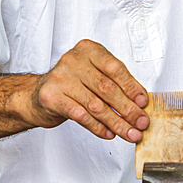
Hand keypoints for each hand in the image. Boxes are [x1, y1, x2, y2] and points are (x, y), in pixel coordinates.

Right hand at [26, 40, 148, 141]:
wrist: (39, 94)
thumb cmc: (72, 83)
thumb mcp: (93, 74)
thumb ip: (115, 83)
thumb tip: (139, 102)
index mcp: (88, 50)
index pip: (115, 69)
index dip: (132, 88)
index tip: (143, 103)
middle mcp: (73, 60)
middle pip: (107, 89)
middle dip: (128, 109)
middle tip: (141, 123)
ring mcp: (61, 78)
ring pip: (96, 105)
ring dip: (116, 122)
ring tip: (130, 133)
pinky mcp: (52, 97)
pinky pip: (81, 116)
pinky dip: (98, 127)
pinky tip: (109, 133)